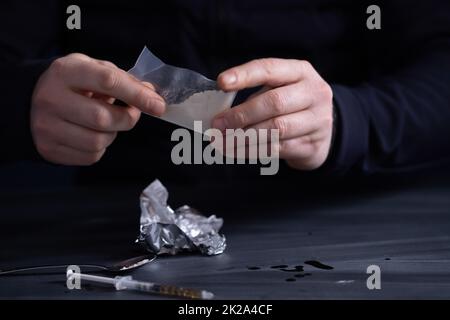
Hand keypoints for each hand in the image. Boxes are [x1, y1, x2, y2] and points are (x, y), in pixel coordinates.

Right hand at [31, 53, 165, 164]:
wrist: (29, 102)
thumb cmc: (71, 84)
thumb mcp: (91, 69)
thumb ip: (122, 79)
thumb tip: (151, 95)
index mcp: (65, 72)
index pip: (108, 81)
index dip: (138, 95)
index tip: (158, 105)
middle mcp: (52, 99)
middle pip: (104, 118)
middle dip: (127, 119)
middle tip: (130, 113)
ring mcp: (47, 127)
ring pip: (99, 141)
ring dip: (113, 134)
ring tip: (106, 123)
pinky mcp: (49, 149)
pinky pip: (91, 156)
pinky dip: (101, 148)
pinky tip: (92, 134)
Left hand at [212, 58, 333, 169]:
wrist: (323, 133)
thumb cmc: (292, 106)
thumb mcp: (280, 90)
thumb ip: (255, 96)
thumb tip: (222, 115)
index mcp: (301, 72)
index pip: (270, 69)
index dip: (244, 75)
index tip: (221, 83)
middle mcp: (314, 93)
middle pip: (274, 102)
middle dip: (241, 114)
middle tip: (217, 124)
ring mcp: (317, 121)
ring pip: (276, 129)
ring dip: (243, 136)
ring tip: (222, 141)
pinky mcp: (312, 145)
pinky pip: (276, 149)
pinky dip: (251, 150)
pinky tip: (235, 151)